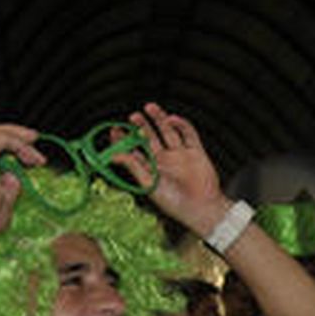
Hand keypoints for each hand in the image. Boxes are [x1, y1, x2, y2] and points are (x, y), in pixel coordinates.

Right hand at [0, 123, 42, 234]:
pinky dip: (21, 146)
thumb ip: (7, 189)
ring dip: (20, 141)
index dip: (4, 148)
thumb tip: (14, 178)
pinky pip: (5, 139)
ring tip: (37, 152)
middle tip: (33, 140)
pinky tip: (32, 158)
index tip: (24, 156)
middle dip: (13, 136)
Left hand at [114, 103, 229, 234]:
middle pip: (151, 137)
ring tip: (149, 107)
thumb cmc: (174, 201)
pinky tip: (171, 119)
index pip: (135, 150)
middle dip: (141, 126)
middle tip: (133, 117)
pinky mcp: (196, 152)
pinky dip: (181, 124)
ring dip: (159, 119)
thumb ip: (132, 166)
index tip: (115, 130)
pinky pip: (188, 134)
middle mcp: (165, 161)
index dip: (125, 140)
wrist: (201, 208)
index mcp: (152, 169)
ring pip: (168, 131)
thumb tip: (113, 155)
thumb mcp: (148, 183)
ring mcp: (180, 155)